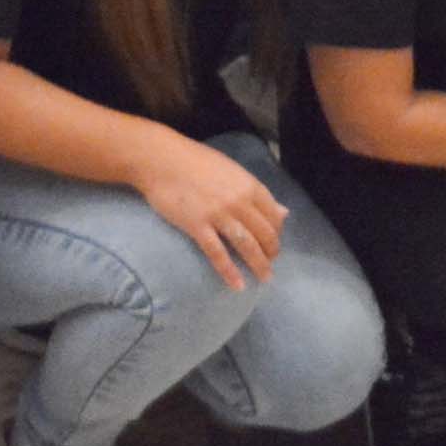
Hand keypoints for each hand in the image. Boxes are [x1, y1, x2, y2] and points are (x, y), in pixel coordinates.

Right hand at [133, 133, 287, 289]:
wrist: (162, 160)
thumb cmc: (196, 162)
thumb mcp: (233, 172)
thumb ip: (256, 193)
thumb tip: (283, 212)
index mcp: (249, 186)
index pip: (273, 216)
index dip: (277, 234)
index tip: (274, 245)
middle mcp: (239, 201)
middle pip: (263, 233)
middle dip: (270, 253)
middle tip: (270, 266)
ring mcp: (218, 214)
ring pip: (246, 245)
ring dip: (258, 264)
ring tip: (264, 278)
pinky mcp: (197, 226)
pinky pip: (217, 253)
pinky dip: (229, 271)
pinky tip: (237, 285)